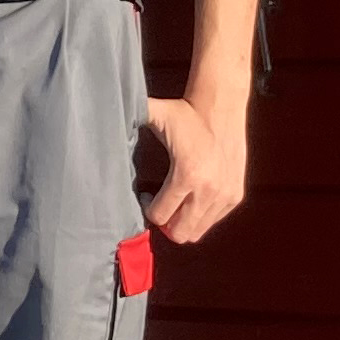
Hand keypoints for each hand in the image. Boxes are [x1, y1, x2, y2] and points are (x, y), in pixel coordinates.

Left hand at [140, 93, 246, 245]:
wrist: (222, 106)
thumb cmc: (186, 113)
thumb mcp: (156, 114)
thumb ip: (130, 118)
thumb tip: (103, 116)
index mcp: (186, 175)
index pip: (161, 216)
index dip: (148, 209)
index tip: (146, 195)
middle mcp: (208, 190)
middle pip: (181, 233)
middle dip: (166, 224)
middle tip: (161, 205)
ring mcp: (225, 195)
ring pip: (198, 231)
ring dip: (184, 222)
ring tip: (176, 202)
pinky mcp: (235, 195)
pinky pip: (213, 220)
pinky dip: (201, 216)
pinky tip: (192, 197)